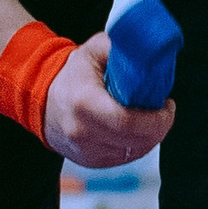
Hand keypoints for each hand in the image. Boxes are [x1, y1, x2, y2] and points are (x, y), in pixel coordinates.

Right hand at [40, 32, 174, 171]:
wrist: (39, 98)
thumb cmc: (72, 73)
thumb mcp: (93, 51)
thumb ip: (120, 47)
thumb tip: (148, 47)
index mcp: (84, 103)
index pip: (128, 122)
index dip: (156, 119)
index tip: (167, 105)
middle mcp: (82, 131)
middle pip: (135, 140)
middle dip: (159, 127)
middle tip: (164, 111)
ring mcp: (85, 150)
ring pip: (133, 152)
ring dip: (150, 137)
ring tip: (150, 118)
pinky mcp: (89, 161)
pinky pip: (124, 158)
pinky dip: (136, 145)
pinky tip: (136, 130)